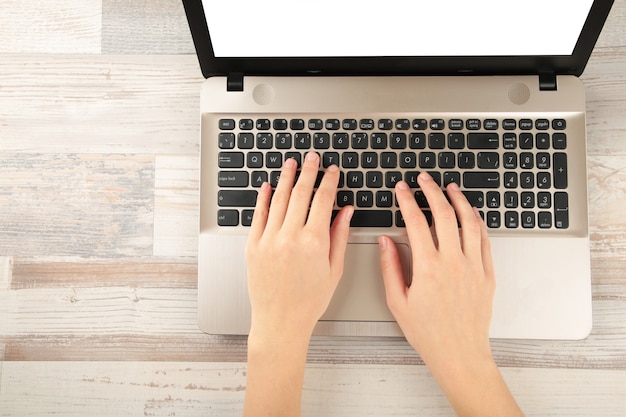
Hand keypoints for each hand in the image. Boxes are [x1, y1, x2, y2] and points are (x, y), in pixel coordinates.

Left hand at [246, 152, 352, 341]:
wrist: (280, 321)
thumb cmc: (309, 301)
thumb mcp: (334, 270)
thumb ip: (339, 236)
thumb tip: (346, 211)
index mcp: (314, 242)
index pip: (323, 200)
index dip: (329, 181)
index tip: (332, 171)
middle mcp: (290, 236)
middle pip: (300, 193)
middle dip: (309, 172)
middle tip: (312, 157)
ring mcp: (269, 239)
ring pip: (278, 199)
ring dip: (286, 178)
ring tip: (291, 163)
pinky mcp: (253, 246)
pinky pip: (258, 215)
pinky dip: (263, 198)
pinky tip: (267, 186)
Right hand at [379, 173, 523, 416]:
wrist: (459, 354)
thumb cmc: (428, 333)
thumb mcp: (397, 302)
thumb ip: (390, 267)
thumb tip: (385, 241)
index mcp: (428, 268)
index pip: (415, 222)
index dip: (407, 200)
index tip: (401, 189)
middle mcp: (453, 263)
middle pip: (444, 214)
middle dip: (432, 191)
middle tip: (424, 179)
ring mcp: (474, 267)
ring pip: (469, 222)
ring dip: (459, 200)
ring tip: (450, 188)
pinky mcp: (487, 274)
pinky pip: (485, 240)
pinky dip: (477, 222)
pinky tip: (470, 214)